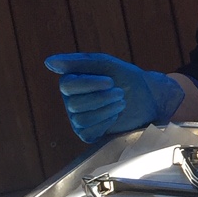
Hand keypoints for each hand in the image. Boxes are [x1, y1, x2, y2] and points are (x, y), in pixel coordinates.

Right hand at [45, 53, 186, 142]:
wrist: (149, 99)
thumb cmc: (127, 78)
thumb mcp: (106, 64)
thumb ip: (78, 62)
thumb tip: (48, 62)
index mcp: (72, 82)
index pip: (67, 86)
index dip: (89, 84)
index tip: (110, 81)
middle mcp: (71, 101)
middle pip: (75, 104)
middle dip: (103, 98)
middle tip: (120, 93)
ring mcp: (78, 119)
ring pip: (81, 119)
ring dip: (107, 110)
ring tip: (120, 103)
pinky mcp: (87, 134)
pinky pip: (87, 132)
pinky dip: (105, 122)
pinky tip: (115, 116)